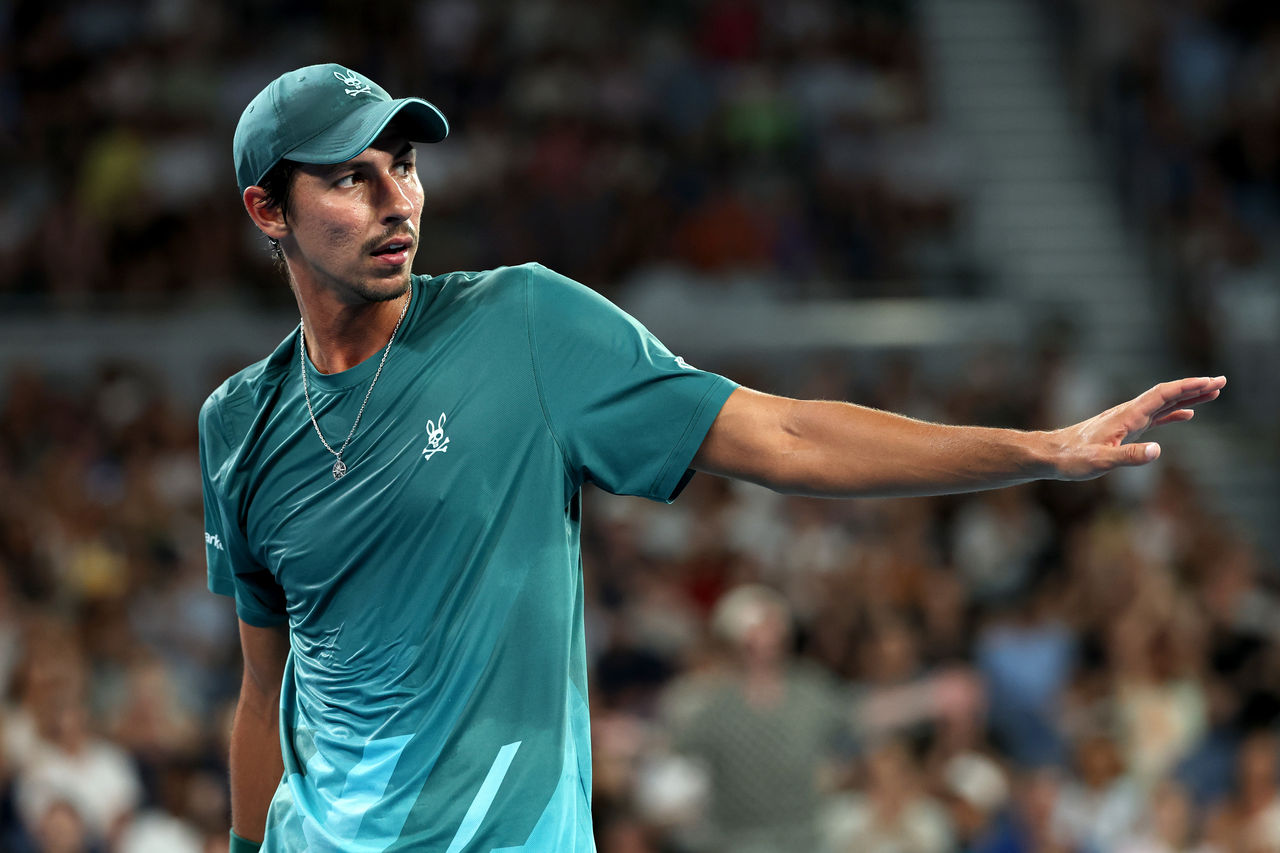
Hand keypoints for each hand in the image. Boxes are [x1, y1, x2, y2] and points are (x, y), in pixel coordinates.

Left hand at [1049, 376, 1225, 480]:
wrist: (1051, 454)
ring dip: (1188, 396)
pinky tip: (1187, 414)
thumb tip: (1157, 451)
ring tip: (1213, 392)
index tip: (1211, 381)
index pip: (1162, 395)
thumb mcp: (1100, 461)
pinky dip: (1174, 413)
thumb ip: (1128, 456)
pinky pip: (1155, 417)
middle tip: (1223, 381)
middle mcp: (1129, 413)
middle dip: (1195, 387)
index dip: (1187, 387)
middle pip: (1167, 394)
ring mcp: (1128, 420)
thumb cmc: (1072, 459)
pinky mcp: (1125, 429)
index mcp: (1126, 416)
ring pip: (1163, 403)